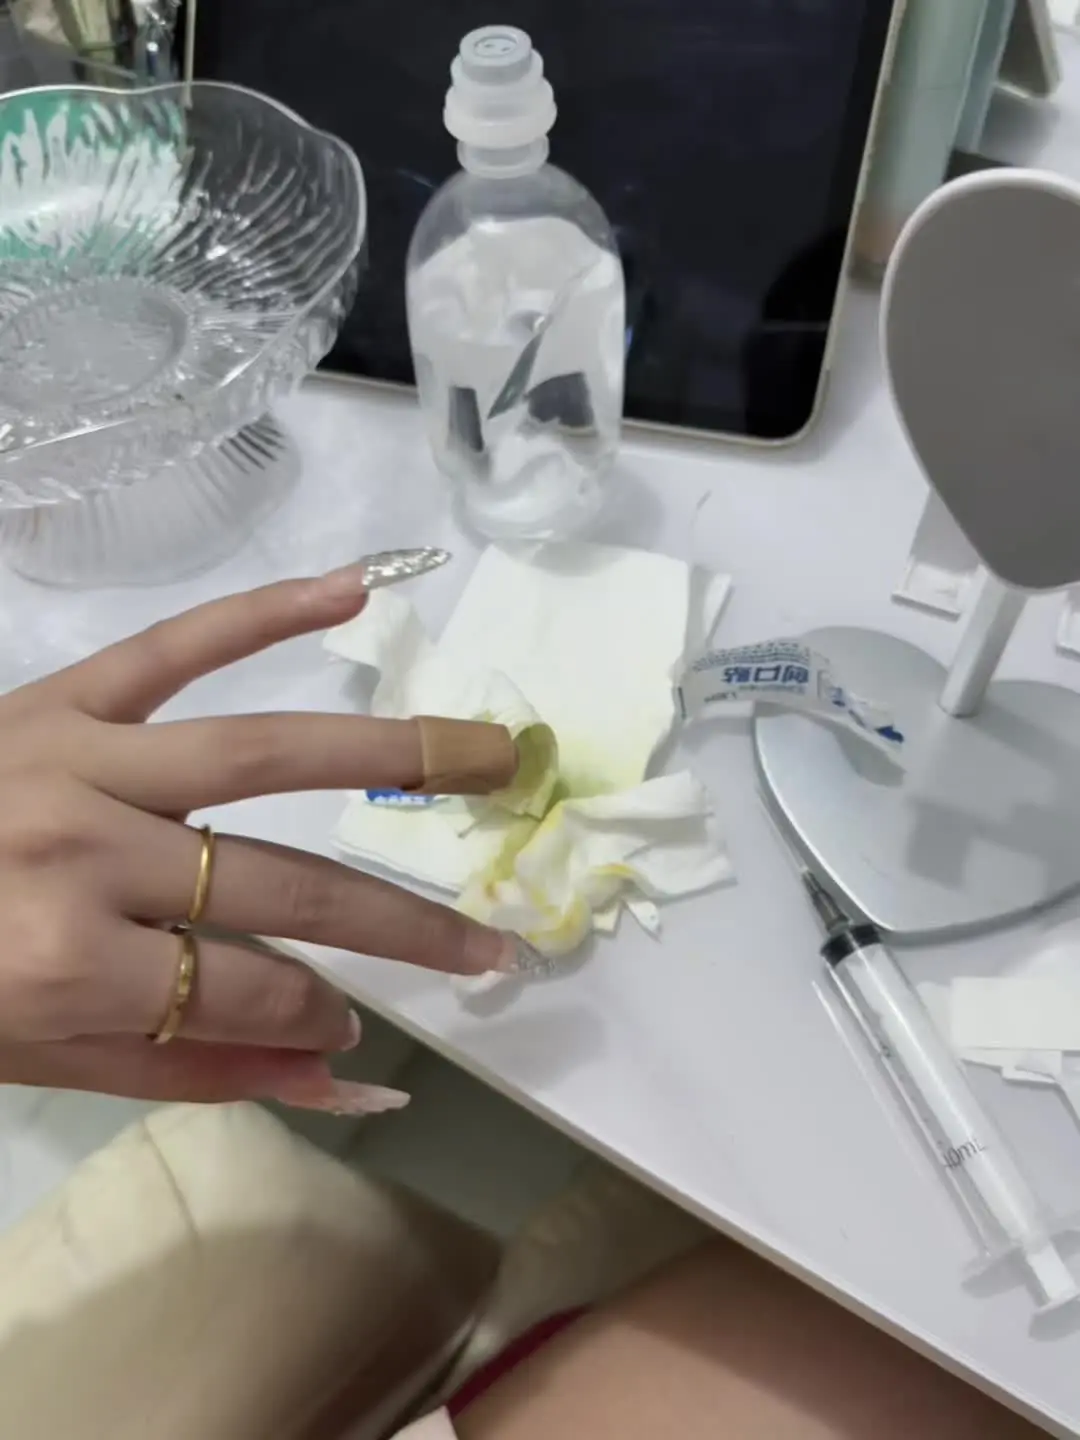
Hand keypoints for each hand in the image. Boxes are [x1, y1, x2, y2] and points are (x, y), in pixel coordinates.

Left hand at [0, 565, 516, 1111]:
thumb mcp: (41, 1061)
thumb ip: (195, 1067)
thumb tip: (345, 1075)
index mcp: (69, 964)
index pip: (253, 989)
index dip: (316, 1017)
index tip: (350, 1027)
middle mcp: (88, 853)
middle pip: (285, 886)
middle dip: (403, 929)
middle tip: (492, 950)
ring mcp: (78, 757)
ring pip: (266, 753)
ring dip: (394, 755)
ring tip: (492, 756)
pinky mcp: (60, 693)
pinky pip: (174, 644)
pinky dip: (263, 613)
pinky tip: (352, 592)